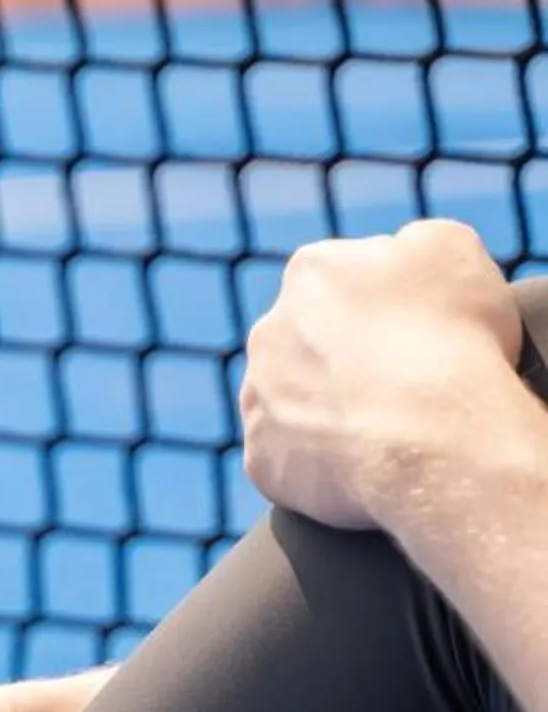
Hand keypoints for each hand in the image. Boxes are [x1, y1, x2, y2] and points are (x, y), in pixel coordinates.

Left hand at [239, 219, 523, 532]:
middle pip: (308, 342)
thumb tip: (397, 255)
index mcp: (311, 272)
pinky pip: (288, 461)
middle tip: (400, 385)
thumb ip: (415, 243)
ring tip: (381, 430)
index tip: (416, 333)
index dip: (385, 309)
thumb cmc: (452, 339)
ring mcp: (258, 401)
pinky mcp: (261, 461)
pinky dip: (318, 466)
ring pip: (290, 402)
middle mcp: (267, 332)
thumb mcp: (454, 251)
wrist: (431, 437)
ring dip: (325, 411)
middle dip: (345, 359)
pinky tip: (361, 467)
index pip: (343, 283)